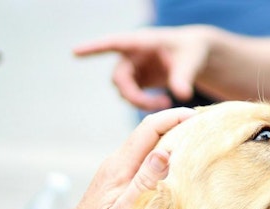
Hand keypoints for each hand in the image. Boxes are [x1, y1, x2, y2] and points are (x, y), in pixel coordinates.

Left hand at [37, 107, 196, 208]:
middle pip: (150, 133)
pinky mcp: (120, 184)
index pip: (149, 128)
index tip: (199, 116)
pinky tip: (179, 166)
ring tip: (198, 142)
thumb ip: (144, 182)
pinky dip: (165, 157)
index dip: (174, 117)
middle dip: (177, 124)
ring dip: (172, 140)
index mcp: (119, 166)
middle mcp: (118, 163)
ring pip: (148, 147)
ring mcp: (118, 173)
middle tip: (206, 126)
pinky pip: (146, 162)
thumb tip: (165, 152)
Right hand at [74, 26, 213, 110]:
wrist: (195, 56)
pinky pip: (132, 96)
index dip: (95, 48)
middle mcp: (132, 55)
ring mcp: (133, 68)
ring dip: (140, 101)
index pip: (114, 43)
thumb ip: (184, 77)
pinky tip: (162, 102)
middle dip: (134, 96)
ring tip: (165, 103)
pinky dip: (144, 103)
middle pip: (119, 78)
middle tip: (160, 106)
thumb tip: (182, 96)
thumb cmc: (192, 51)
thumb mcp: (191, 61)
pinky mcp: (138, 80)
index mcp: (141, 42)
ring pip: (124, 90)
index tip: (75, 52)